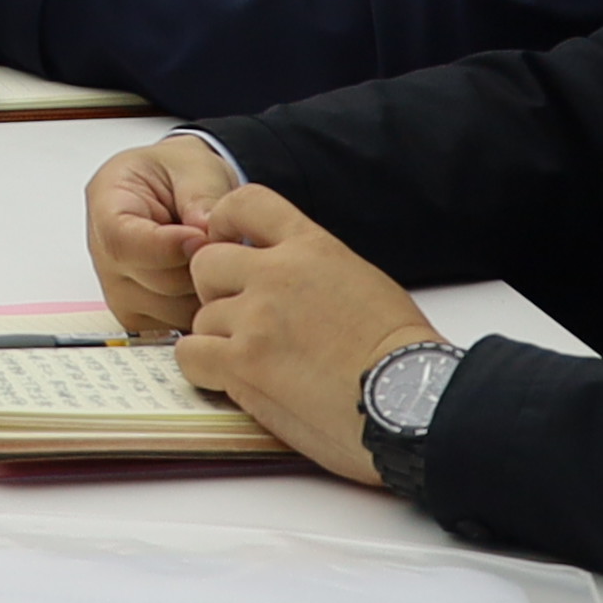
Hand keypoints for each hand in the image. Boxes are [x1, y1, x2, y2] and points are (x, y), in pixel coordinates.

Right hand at [85, 134, 245, 339]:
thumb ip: (201, 196)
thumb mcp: (194, 166)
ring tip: (213, 257)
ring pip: (174, 311)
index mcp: (106, 205)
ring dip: (205, 290)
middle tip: (223, 241)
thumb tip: (206, 234)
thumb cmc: (180, 175)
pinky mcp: (140, 317)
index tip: (202, 238)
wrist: (179, 190)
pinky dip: (201, 307)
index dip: (167, 247)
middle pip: (155, 283)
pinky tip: (207, 279)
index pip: (123, 242)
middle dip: (200, 267)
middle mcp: (104, 255)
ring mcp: (120, 292)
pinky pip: (179, 325)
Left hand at [167, 178, 439, 485]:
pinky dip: (203, 370)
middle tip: (239, 321)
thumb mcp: (363, 284)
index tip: (226, 244)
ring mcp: (256, 317)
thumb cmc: (403, 357)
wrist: (411, 400)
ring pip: (200, 317)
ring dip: (217, 341)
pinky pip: (191, 355)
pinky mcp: (244, 362)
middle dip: (215, 292)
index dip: (225, 223)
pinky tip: (232, 381)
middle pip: (206, 264)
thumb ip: (314, 274)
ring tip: (253, 365)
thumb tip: (291, 287)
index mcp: (312, 247)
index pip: (247, 202)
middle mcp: (276, 273)